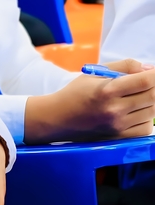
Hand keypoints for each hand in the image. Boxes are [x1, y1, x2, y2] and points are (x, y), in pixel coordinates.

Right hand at [25, 59, 154, 143]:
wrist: (58, 117)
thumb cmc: (76, 92)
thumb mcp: (95, 72)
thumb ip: (124, 66)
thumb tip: (149, 68)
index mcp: (107, 90)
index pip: (145, 81)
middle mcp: (115, 110)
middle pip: (153, 96)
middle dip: (154, 86)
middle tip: (147, 83)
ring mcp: (118, 126)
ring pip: (152, 112)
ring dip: (150, 102)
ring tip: (137, 96)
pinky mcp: (119, 138)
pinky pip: (146, 129)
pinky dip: (146, 118)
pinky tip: (136, 112)